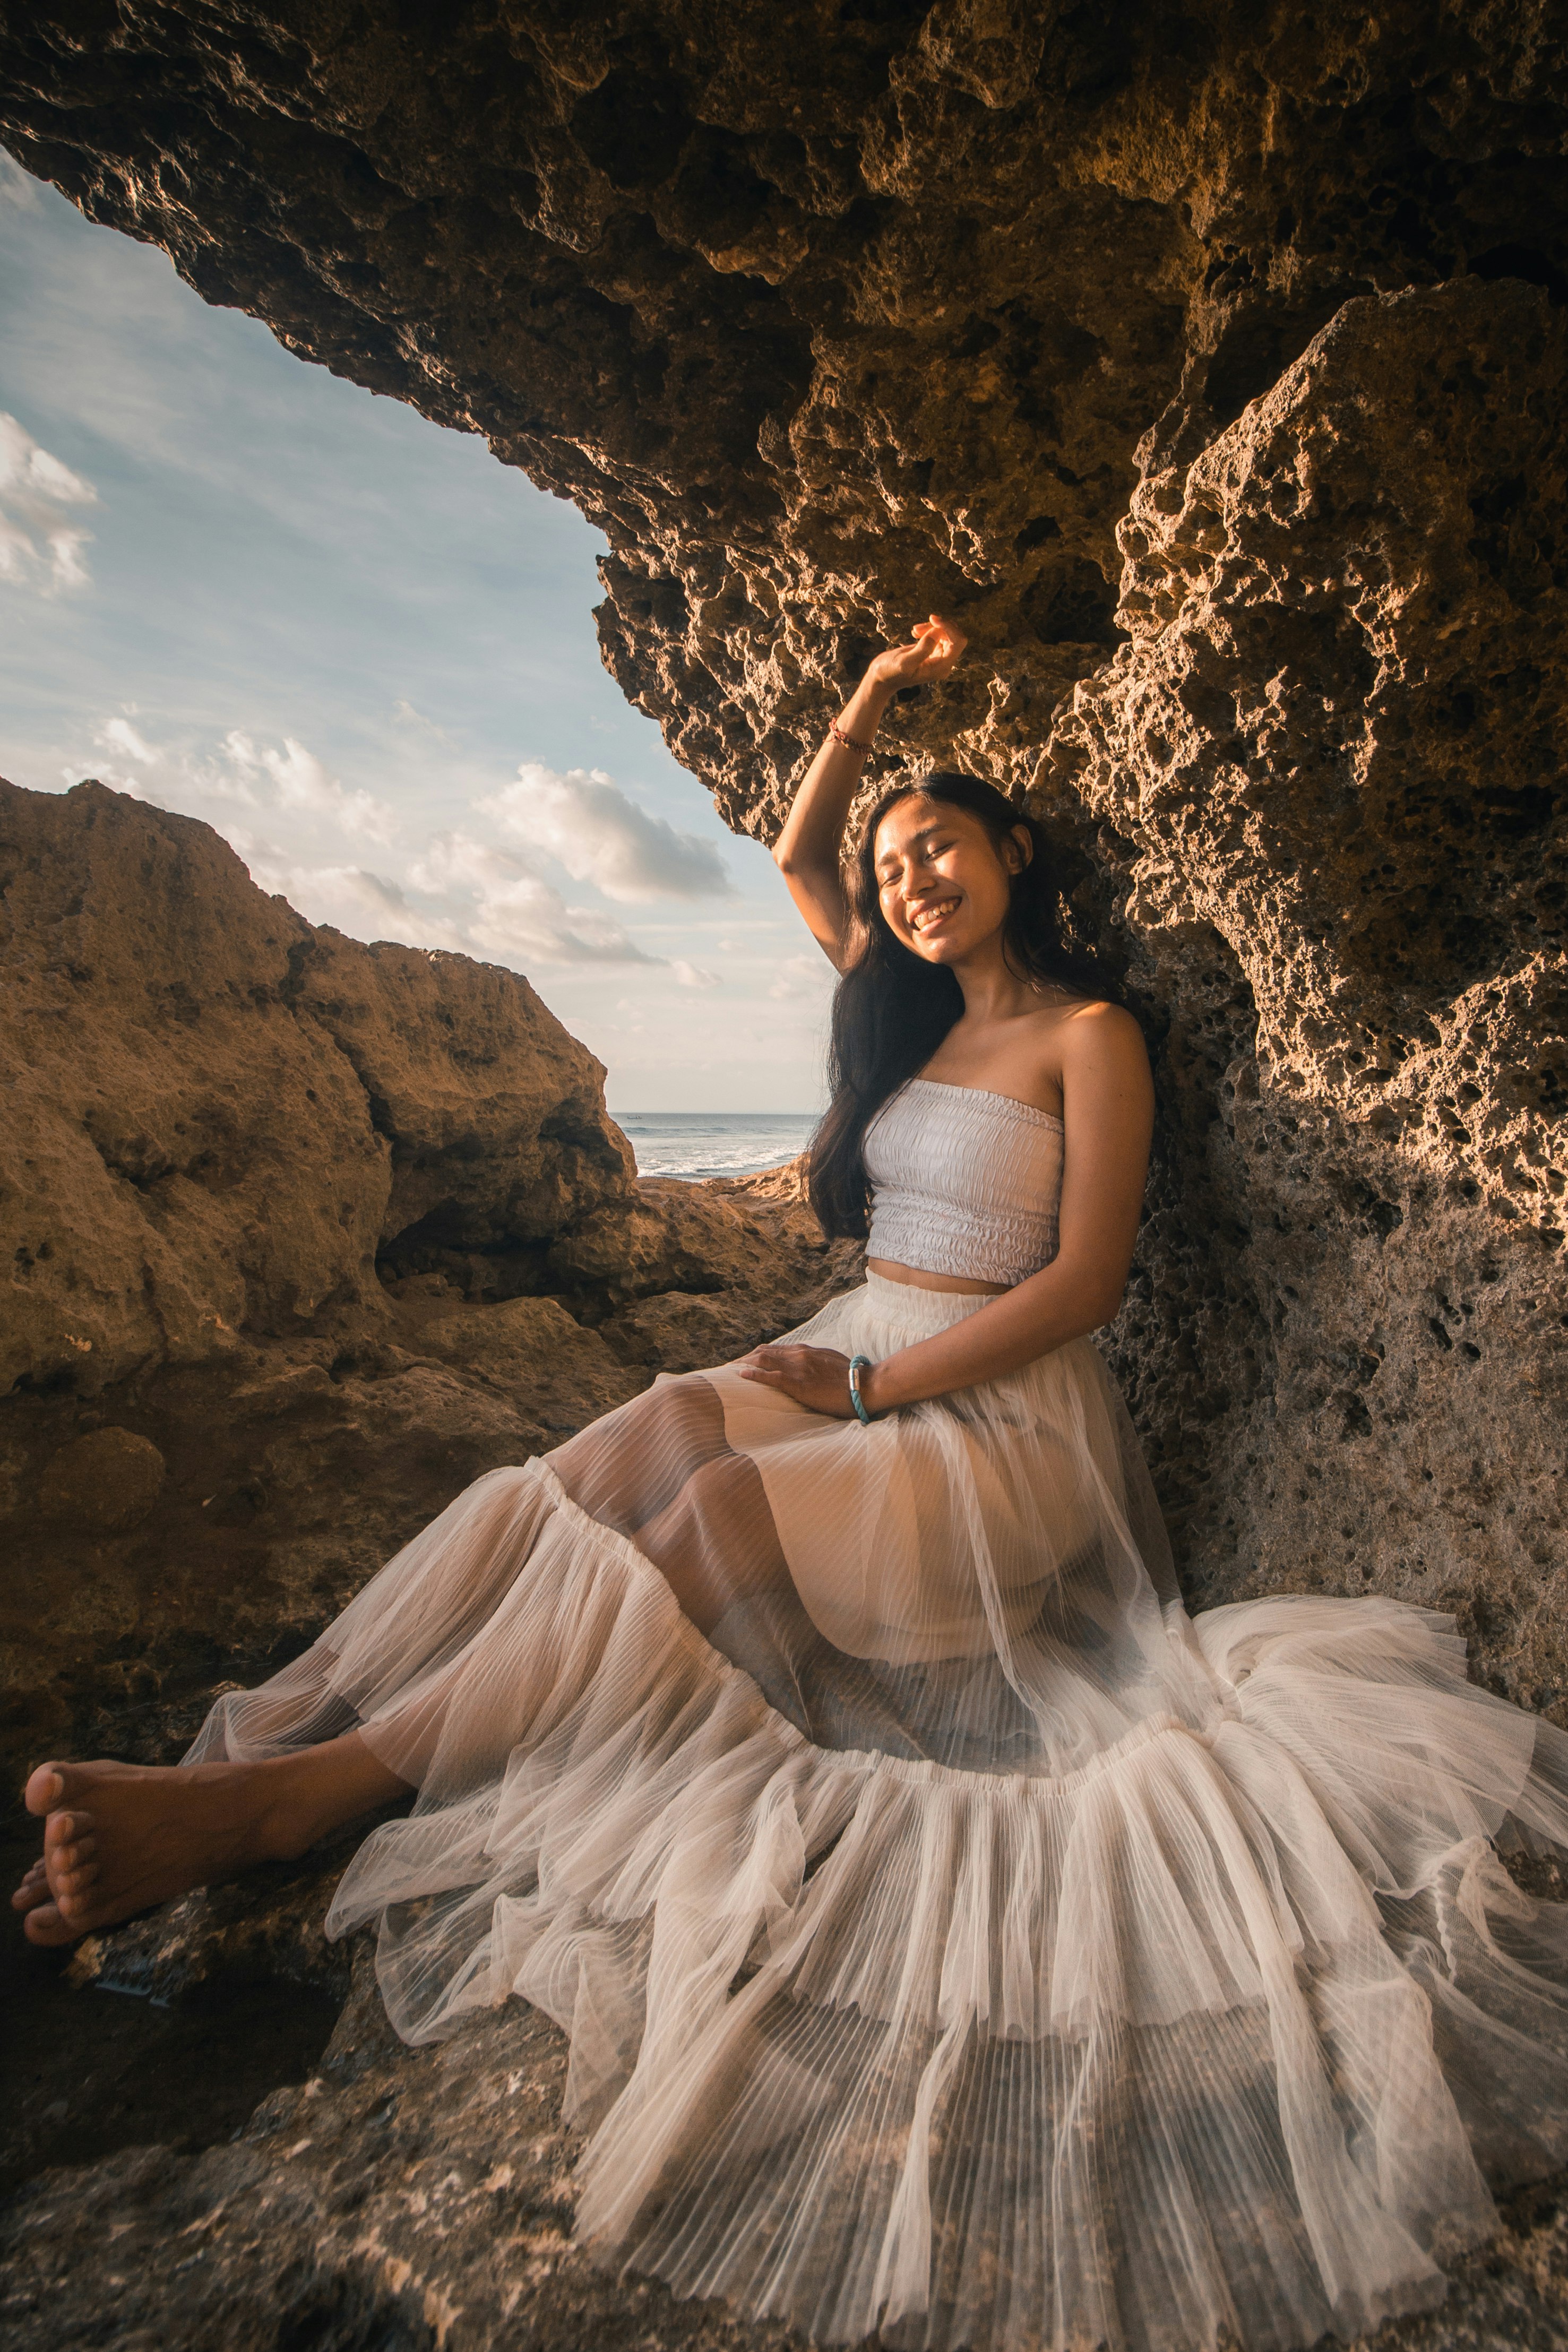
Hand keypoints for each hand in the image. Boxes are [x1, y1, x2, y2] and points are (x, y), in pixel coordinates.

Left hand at [735, 1343, 861, 1417]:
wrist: (865, 1385)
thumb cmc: (852, 1379)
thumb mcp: (832, 1363)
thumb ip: (817, 1363)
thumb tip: (811, 1368)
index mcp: (807, 1351)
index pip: (775, 1349)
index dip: (758, 1354)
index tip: (746, 1361)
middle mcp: (799, 1355)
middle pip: (764, 1352)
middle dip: (745, 1358)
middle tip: (730, 1366)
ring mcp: (798, 1367)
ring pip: (763, 1360)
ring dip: (743, 1364)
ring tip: (729, 1370)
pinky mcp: (798, 1383)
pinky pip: (770, 1376)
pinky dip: (754, 1374)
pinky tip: (741, 1375)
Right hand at [865, 613, 967, 695]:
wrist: (881, 677)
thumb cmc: (890, 672)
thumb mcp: (904, 662)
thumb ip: (923, 649)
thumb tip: (938, 632)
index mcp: (941, 668)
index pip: (958, 642)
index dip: (948, 627)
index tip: (932, 619)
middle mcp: (944, 663)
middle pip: (955, 635)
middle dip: (939, 626)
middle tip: (917, 628)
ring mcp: (940, 657)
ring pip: (947, 632)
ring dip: (932, 626)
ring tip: (914, 630)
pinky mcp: (933, 651)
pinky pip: (940, 634)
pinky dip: (929, 628)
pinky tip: (915, 632)